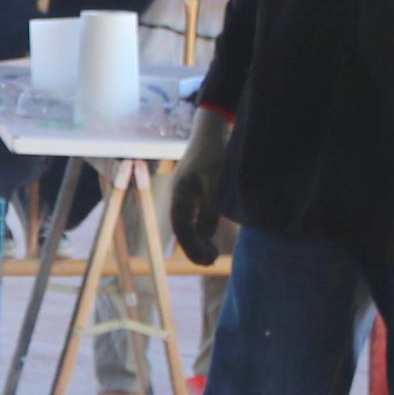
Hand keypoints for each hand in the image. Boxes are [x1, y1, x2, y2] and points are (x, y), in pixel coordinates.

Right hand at [166, 111, 234, 265]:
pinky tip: (210, 236)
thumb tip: (204, 236)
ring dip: (198, 241)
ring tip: (212, 254)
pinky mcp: (191, 192)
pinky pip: (192, 217)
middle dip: (195, 248)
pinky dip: (200, 229)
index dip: (193, 248)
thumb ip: (210, 211)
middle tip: (212, 262)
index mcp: (180, 196)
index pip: (181, 229)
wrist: (209, 132)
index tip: (206, 260)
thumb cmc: (213, 156)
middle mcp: (178, 198)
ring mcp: (183, 195)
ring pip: (186, 225)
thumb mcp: (215, 185)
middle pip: (182, 230)